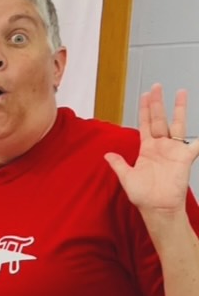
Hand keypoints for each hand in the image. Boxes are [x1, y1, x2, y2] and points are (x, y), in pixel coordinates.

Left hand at [105, 84, 198, 213]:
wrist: (157, 208)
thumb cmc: (144, 196)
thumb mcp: (127, 178)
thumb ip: (118, 164)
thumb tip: (107, 155)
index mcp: (147, 149)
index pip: (146, 124)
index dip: (145, 109)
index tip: (145, 95)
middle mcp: (161, 146)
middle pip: (159, 119)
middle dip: (157, 103)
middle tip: (156, 87)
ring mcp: (173, 150)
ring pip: (177, 124)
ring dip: (178, 109)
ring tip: (180, 92)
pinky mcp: (184, 158)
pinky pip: (195, 145)